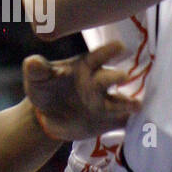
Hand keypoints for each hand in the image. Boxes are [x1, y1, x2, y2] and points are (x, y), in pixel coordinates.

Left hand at [22, 39, 140, 140]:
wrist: (46, 117)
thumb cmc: (44, 89)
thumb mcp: (37, 78)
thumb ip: (36, 69)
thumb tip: (32, 61)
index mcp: (86, 66)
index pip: (99, 56)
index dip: (109, 51)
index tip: (120, 46)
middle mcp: (100, 82)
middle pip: (112, 78)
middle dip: (118, 77)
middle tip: (124, 77)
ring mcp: (106, 102)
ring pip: (121, 101)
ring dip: (129, 103)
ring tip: (137, 106)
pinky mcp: (109, 121)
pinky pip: (123, 122)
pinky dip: (131, 123)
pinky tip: (140, 125)